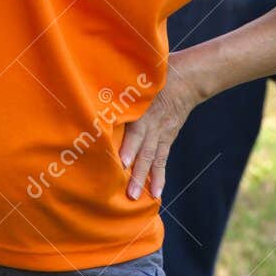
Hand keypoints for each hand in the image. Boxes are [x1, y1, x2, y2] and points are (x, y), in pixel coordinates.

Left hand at [118, 52, 205, 202]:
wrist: (185, 80)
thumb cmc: (153, 79)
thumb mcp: (136, 80)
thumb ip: (118, 90)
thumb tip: (90, 95)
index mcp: (143, 109)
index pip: (136, 130)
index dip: (130, 146)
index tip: (122, 162)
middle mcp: (152, 124)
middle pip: (143, 149)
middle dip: (135, 170)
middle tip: (127, 191)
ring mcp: (161, 133)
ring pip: (152, 158)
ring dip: (145, 178)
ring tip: (137, 196)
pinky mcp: (166, 139)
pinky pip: (162, 160)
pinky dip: (159, 176)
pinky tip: (156, 193)